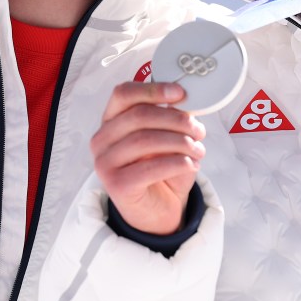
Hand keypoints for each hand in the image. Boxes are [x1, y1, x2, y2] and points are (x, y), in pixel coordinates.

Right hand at [91, 81, 205, 235]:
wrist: (157, 211)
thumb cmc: (160, 169)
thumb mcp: (164, 137)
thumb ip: (169, 119)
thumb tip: (185, 103)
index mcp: (111, 120)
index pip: (124, 94)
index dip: (152, 89)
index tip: (180, 93)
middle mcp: (102, 140)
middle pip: (138, 116)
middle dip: (175, 120)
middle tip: (198, 129)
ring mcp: (105, 163)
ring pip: (145, 140)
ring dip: (180, 142)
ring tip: (198, 150)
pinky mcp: (117, 185)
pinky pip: (150, 168)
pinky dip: (177, 163)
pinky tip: (191, 164)